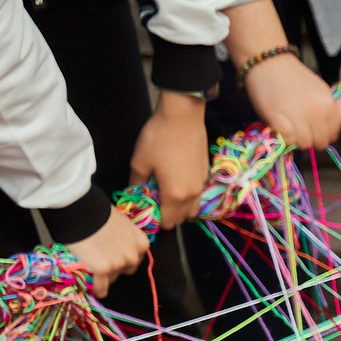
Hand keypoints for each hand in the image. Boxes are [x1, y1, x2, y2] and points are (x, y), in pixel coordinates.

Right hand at [68, 204, 150, 296]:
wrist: (79, 209)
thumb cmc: (96, 211)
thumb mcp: (119, 223)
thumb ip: (123, 237)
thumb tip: (116, 244)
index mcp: (141, 243)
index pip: (134, 258)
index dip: (121, 257)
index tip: (111, 255)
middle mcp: (133, 255)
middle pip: (125, 270)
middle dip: (114, 267)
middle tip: (99, 259)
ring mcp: (118, 264)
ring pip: (112, 278)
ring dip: (103, 275)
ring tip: (89, 263)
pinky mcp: (103, 269)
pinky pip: (101, 287)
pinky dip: (97, 289)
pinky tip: (92, 290)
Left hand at [129, 91, 208, 228]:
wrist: (183, 117)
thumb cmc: (158, 138)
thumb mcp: (139, 161)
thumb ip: (136, 183)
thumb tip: (134, 194)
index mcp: (175, 195)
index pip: (168, 223)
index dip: (156, 220)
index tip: (146, 208)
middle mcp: (192, 195)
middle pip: (182, 219)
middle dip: (169, 215)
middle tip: (154, 199)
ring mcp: (201, 186)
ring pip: (192, 208)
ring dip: (180, 207)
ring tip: (166, 191)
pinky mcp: (205, 176)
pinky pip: (197, 195)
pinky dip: (187, 195)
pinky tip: (176, 178)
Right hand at [245, 50, 340, 149]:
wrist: (268, 61)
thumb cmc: (292, 76)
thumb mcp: (319, 91)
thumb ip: (325, 111)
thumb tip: (325, 131)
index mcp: (329, 104)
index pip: (333, 134)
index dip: (322, 134)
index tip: (313, 128)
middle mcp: (318, 112)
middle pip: (320, 142)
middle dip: (310, 139)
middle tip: (298, 128)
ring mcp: (299, 117)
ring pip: (304, 144)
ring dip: (296, 138)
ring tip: (288, 125)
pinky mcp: (280, 122)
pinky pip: (288, 140)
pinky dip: (283, 136)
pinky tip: (279, 125)